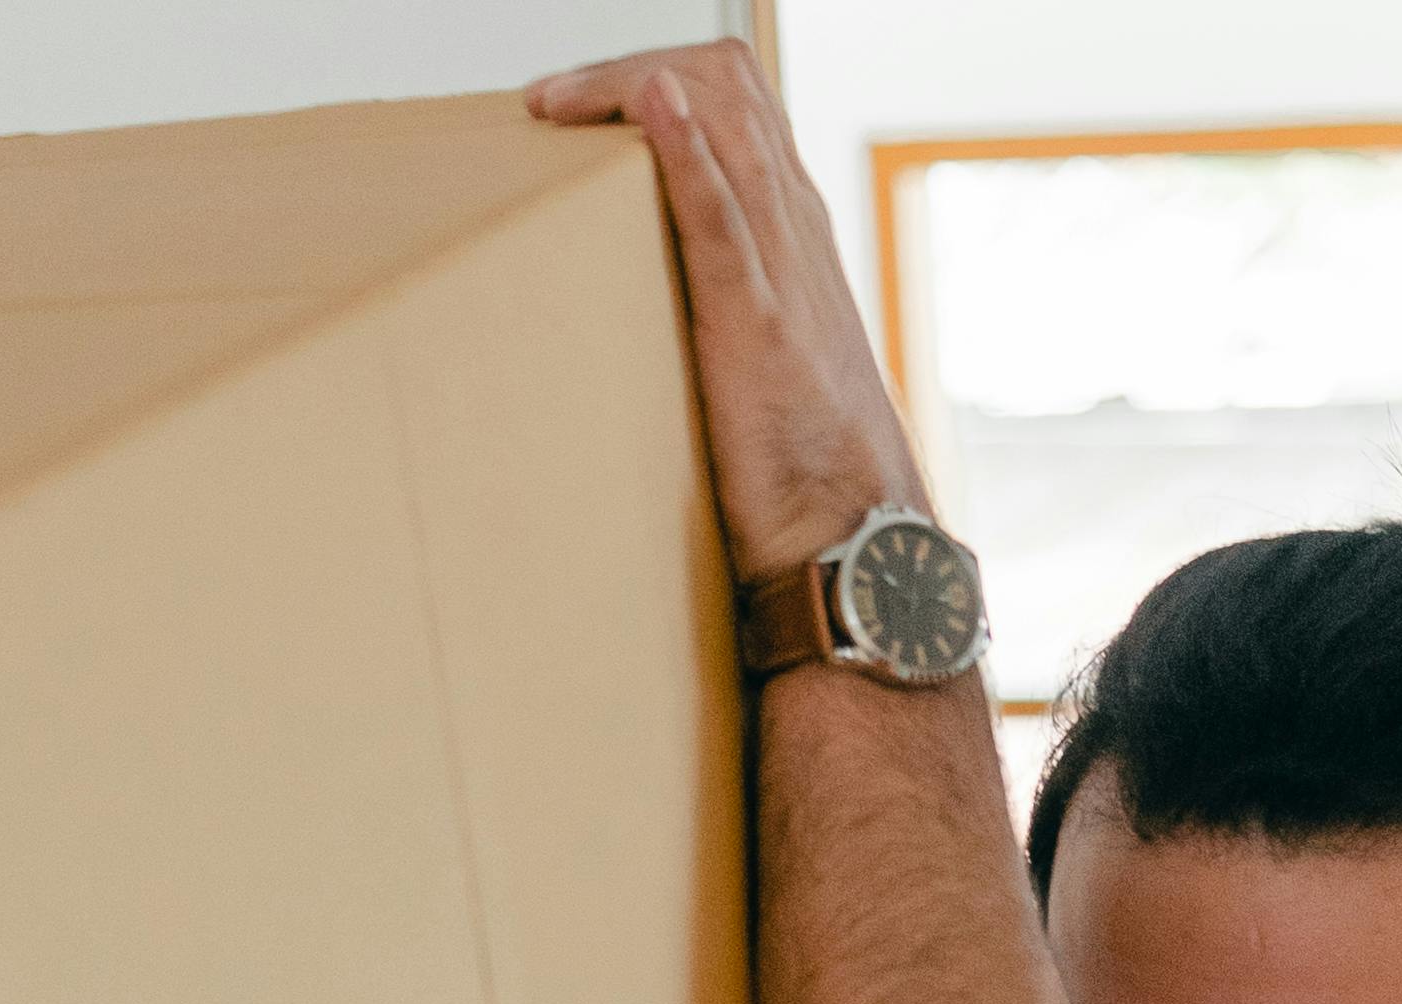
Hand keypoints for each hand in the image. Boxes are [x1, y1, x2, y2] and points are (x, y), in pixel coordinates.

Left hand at [528, 41, 925, 580]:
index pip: (734, 99)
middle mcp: (795, 228)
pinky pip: (725, 216)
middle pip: (724, 83)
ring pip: (725, 121)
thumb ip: (711, 309)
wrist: (851, 537)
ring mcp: (784, 270)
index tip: (576, 107)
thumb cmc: (799, 466)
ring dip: (632, 88)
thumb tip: (634, 300)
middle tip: (549, 104)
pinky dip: (686, 152)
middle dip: (628, 69)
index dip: (654, 76)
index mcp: (794, 231)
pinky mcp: (761, 325)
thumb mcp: (753, 360)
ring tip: (557, 104)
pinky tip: (650, 110)